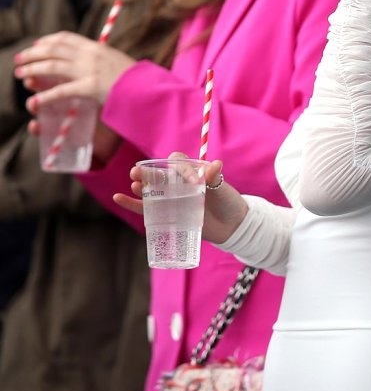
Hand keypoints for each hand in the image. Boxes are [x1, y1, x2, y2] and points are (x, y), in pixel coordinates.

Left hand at [14, 32, 135, 109]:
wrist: (148, 89)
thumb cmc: (136, 79)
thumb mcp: (117, 62)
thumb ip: (101, 60)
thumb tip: (90, 62)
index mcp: (97, 47)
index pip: (66, 38)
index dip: (47, 40)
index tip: (37, 45)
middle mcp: (90, 55)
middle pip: (54, 49)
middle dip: (33, 54)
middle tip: (19, 60)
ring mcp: (89, 70)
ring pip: (52, 66)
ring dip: (32, 69)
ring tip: (19, 75)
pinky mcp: (90, 88)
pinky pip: (61, 91)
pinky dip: (45, 97)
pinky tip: (34, 102)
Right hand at [113, 152, 248, 243]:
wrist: (231, 226)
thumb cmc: (228, 203)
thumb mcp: (223, 190)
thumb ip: (216, 179)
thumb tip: (216, 165)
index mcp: (190, 172)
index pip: (178, 164)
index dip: (179, 168)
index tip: (192, 181)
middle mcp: (178, 183)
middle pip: (158, 174)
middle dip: (147, 172)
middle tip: (136, 172)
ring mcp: (171, 199)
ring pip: (150, 190)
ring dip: (139, 186)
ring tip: (133, 183)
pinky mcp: (166, 214)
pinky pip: (145, 208)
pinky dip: (131, 203)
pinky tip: (118, 198)